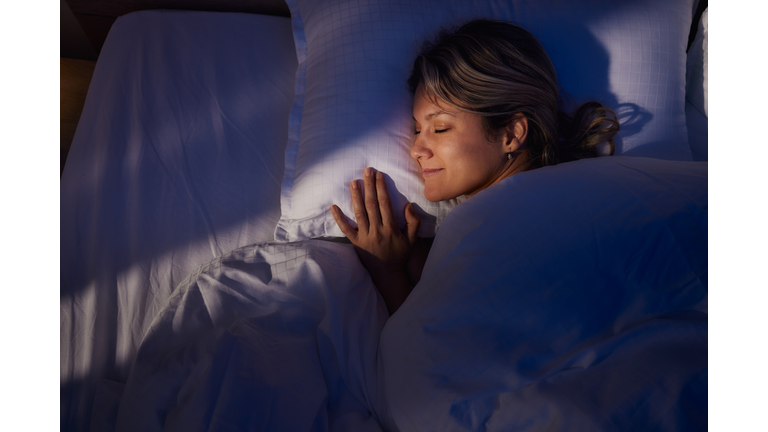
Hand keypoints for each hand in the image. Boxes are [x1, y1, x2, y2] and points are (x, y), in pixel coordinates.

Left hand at [331, 168, 420, 313]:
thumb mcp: (412, 240)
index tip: (379, 175)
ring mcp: (365, 236)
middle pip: (371, 204)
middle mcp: (377, 230)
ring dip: (356, 196)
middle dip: (369, 186)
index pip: (385, 204)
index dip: (381, 188)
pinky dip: (339, 218)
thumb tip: (409, 205)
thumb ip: (413, 222)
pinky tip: (333, 207)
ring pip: (359, 213)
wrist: (388, 274)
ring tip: (354, 182)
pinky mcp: (356, 242)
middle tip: (367, 171)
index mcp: (390, 228)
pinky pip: (345, 229)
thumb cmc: (399, 255)